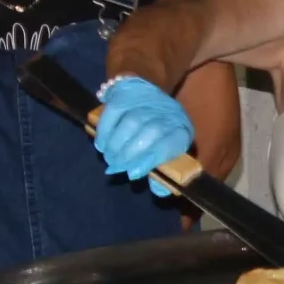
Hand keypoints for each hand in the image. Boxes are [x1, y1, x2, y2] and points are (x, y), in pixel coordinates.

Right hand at [94, 76, 193, 196]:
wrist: (149, 99)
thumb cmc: (159, 136)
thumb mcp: (166, 154)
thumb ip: (163, 174)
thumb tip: (158, 190)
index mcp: (181, 131)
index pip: (169, 144)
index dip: (151, 160)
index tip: (133, 173)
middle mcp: (169, 113)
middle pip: (150, 131)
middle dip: (130, 153)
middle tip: (116, 166)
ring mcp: (149, 100)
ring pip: (131, 121)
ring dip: (116, 144)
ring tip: (109, 157)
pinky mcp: (128, 93)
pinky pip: (114, 111)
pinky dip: (105, 130)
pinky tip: (101, 144)